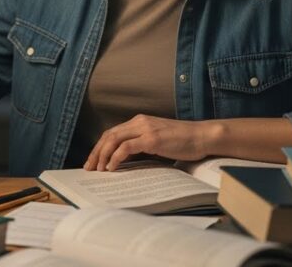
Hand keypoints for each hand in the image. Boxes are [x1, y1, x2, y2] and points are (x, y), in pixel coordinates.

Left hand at [84, 115, 212, 170]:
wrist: (203, 136)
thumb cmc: (184, 141)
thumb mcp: (158, 140)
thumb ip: (142, 145)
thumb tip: (125, 160)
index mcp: (139, 121)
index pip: (112, 132)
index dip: (100, 146)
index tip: (93, 161)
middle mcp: (139, 122)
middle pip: (108, 135)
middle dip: (96, 152)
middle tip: (89, 168)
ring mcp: (145, 129)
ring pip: (113, 140)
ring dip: (102, 155)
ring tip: (98, 170)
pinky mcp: (152, 139)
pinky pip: (126, 147)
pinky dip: (115, 157)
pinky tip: (112, 168)